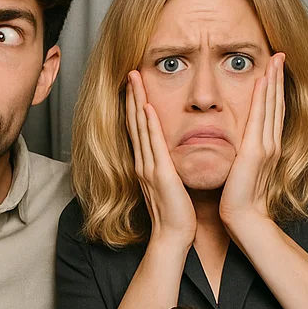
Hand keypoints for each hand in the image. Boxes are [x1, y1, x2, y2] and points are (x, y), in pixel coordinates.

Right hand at [126, 71, 196, 248]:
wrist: (174, 236)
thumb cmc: (177, 213)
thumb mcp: (172, 184)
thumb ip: (170, 167)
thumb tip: (175, 156)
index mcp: (147, 165)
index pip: (139, 129)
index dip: (136, 105)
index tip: (136, 85)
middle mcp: (143, 163)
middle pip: (134, 122)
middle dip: (132, 96)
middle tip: (130, 72)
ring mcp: (149, 168)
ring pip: (140, 128)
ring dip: (136, 101)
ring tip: (134, 78)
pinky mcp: (159, 175)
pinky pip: (152, 144)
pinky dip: (148, 124)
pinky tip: (146, 106)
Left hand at [219, 53, 284, 227]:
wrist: (244, 220)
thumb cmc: (240, 202)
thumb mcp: (241, 174)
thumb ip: (242, 159)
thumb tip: (238, 152)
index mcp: (266, 150)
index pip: (271, 114)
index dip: (274, 92)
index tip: (273, 72)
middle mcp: (270, 145)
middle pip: (275, 104)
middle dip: (278, 79)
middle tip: (280, 55)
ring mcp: (265, 147)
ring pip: (271, 106)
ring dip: (273, 81)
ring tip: (275, 59)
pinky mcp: (256, 151)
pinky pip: (260, 118)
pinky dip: (263, 98)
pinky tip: (263, 80)